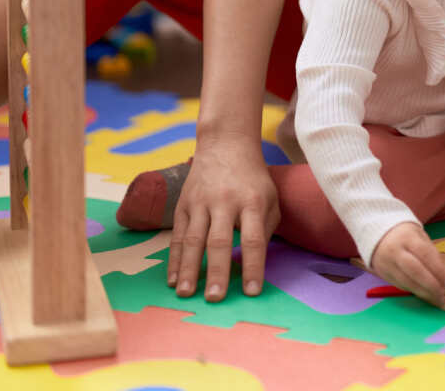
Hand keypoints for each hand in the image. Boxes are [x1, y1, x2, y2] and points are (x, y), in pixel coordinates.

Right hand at [168, 133, 280, 301]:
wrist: (226, 145)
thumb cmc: (253, 179)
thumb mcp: (271, 198)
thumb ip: (266, 229)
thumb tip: (255, 262)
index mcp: (252, 202)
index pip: (253, 239)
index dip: (253, 267)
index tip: (252, 292)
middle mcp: (225, 202)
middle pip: (219, 241)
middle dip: (216, 272)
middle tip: (214, 299)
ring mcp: (201, 202)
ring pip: (193, 239)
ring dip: (189, 269)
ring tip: (187, 294)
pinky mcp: (183, 204)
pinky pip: (177, 235)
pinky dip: (174, 259)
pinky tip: (173, 279)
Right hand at [370, 221, 444, 304]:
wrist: (378, 235)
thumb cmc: (405, 236)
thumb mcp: (420, 237)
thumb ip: (431, 254)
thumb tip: (444, 275)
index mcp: (407, 238)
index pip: (425, 255)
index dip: (438, 270)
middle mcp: (395, 252)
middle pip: (415, 271)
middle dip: (431, 285)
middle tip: (444, 295)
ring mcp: (387, 264)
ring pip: (407, 283)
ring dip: (424, 293)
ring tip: (438, 298)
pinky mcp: (383, 275)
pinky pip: (401, 286)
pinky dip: (415, 291)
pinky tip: (426, 295)